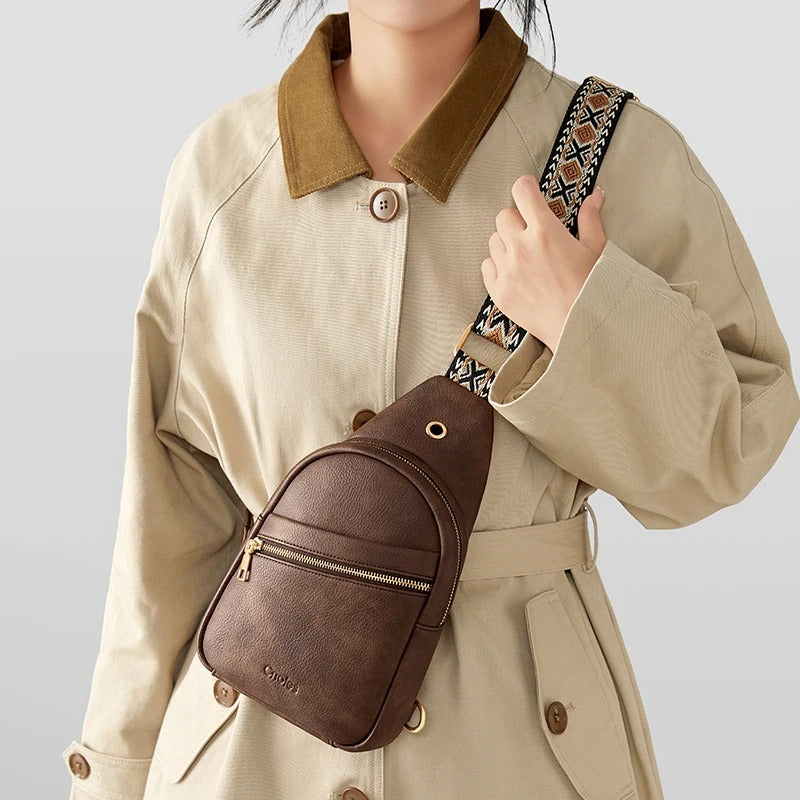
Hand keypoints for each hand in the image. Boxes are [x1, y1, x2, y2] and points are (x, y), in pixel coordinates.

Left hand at [480, 174, 606, 352]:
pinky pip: (486, 266)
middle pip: (503, 216)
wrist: (579, 326)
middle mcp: (521, 247)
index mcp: (545, 231)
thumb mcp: (596, 249)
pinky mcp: (498, 291)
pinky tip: (514, 273)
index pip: (521, 192)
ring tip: (524, 256)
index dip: (525, 187)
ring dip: (506, 243)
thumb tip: (595, 195)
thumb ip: (590, 219)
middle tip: (530, 232)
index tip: (530, 192)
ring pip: (493, 241)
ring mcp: (507, 270)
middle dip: (516, 219)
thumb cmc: (593, 288)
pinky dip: (497, 266)